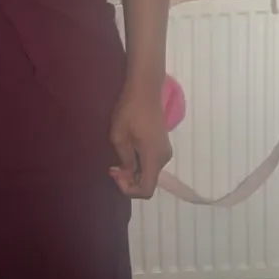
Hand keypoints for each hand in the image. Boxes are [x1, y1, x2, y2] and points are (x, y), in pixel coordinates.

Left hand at [109, 83, 171, 199]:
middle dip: (129, 181)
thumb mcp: (119, 136)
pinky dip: (139, 165)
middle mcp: (163, 158)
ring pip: (149, 173)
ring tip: (117, 160)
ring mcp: (165, 151)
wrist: (145, 89)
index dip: (129, 189)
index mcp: (153, 157)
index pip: (147, 189)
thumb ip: (124, 159)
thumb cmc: (129, 110)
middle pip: (149, 182)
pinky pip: (151, 163)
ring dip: (133, 173)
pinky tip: (127, 153)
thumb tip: (127, 173)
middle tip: (113, 168)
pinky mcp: (162, 146)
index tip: (116, 174)